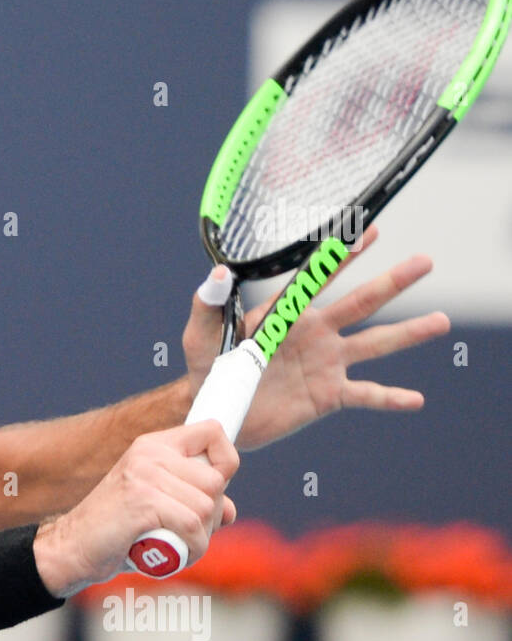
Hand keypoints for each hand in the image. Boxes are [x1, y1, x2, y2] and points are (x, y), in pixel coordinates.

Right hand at [34, 421, 238, 596]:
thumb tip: (230, 510)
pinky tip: (172, 555)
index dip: (225, 462)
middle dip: (211, 515)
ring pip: (208, 507)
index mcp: (153, 445)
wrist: (72, 547)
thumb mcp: (155, 505)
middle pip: (216, 480)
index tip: (211, 491)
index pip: (212, 432)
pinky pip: (193, 526)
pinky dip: (191, 549)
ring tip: (175, 546)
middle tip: (186, 532)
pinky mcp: (144, 501)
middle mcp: (150, 453)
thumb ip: (191, 500)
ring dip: (200, 537)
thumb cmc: (115, 530)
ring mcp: (146, 475)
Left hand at [181, 226, 450, 450]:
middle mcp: (315, 333)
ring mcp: (326, 363)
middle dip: (392, 282)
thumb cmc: (206, 366)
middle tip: (426, 261)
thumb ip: (208, 304)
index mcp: (287, 314)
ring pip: (375, 344)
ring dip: (408, 333)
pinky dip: (390, 398)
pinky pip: (365, 395)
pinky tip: (416, 399)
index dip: (342, 257)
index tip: (367, 231)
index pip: (319, 279)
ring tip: (441, 321)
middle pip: (361, 302)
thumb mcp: (199, 334)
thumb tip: (219, 272)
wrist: (216, 409)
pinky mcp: (328, 396)